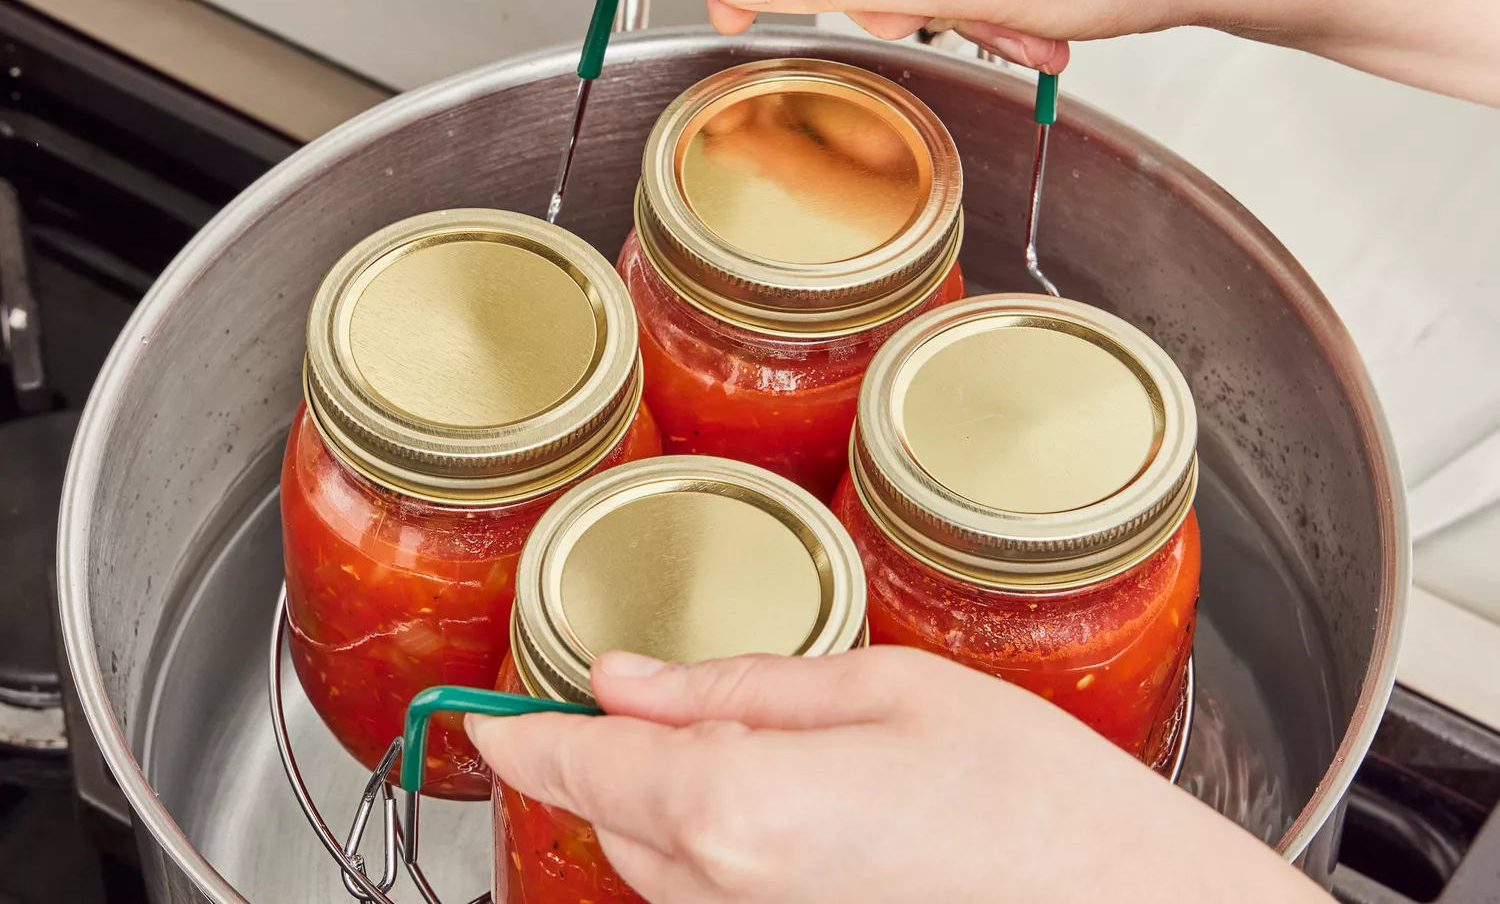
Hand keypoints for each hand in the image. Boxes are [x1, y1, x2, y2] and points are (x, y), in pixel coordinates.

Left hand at [469, 645, 1327, 903]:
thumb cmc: (1035, 797)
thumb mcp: (886, 691)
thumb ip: (738, 689)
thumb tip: (628, 678)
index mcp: (738, 808)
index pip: (580, 767)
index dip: (521, 736)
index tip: (486, 718)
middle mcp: (729, 895)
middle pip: (613, 817)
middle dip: (610, 753)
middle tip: (651, 690)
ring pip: (659, 864)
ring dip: (663, 801)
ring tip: (743, 740)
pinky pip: (715, 898)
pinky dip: (714, 845)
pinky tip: (787, 803)